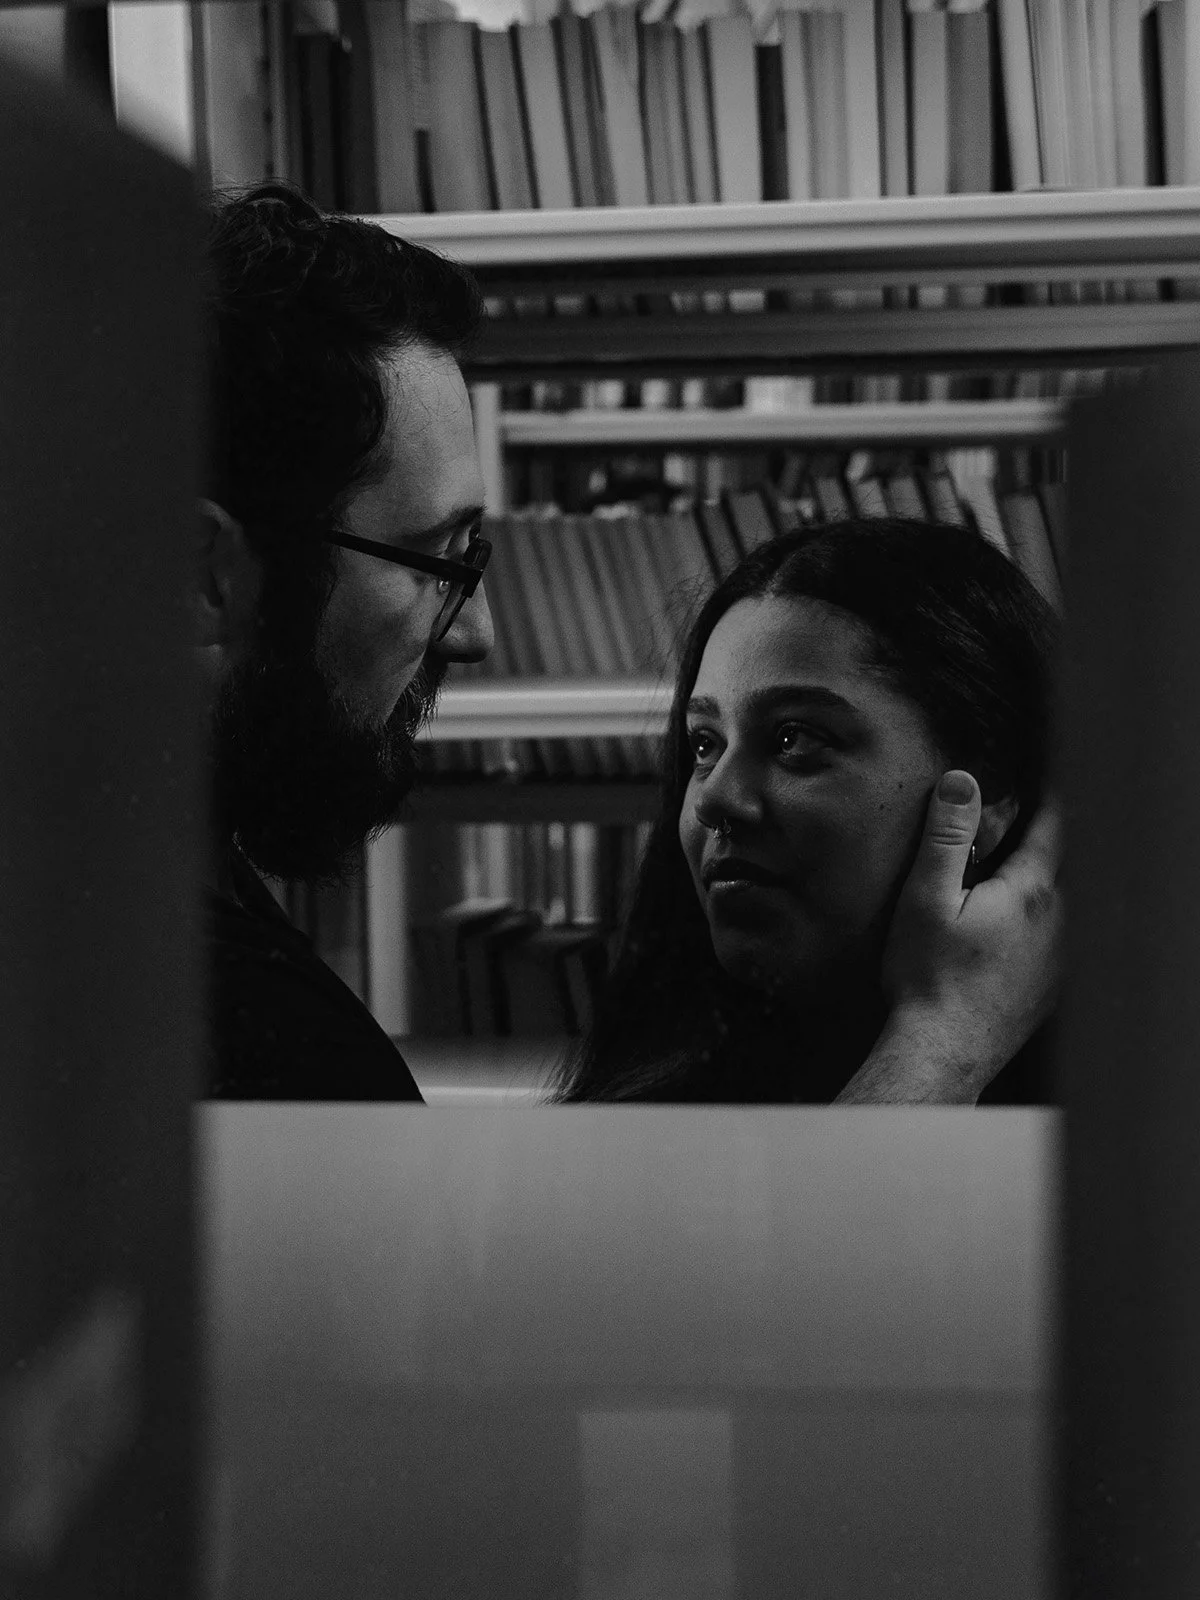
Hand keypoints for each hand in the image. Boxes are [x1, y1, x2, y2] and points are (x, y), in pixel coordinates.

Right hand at [876, 770, 1062, 1101]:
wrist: (942, 1052)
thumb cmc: (928, 977)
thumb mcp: (926, 898)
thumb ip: (947, 837)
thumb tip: (962, 782)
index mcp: (1031, 893)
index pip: (1055, 828)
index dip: (1052, 798)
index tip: (1048, 779)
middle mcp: (1060, 923)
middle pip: (1067, 865)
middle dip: (1051, 841)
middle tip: (1031, 822)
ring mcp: (1062, 959)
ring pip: (1068, 904)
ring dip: (1051, 883)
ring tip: (1023, 872)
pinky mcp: (1053, 989)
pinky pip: (1063, 941)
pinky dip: (1049, 923)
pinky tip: (1021, 930)